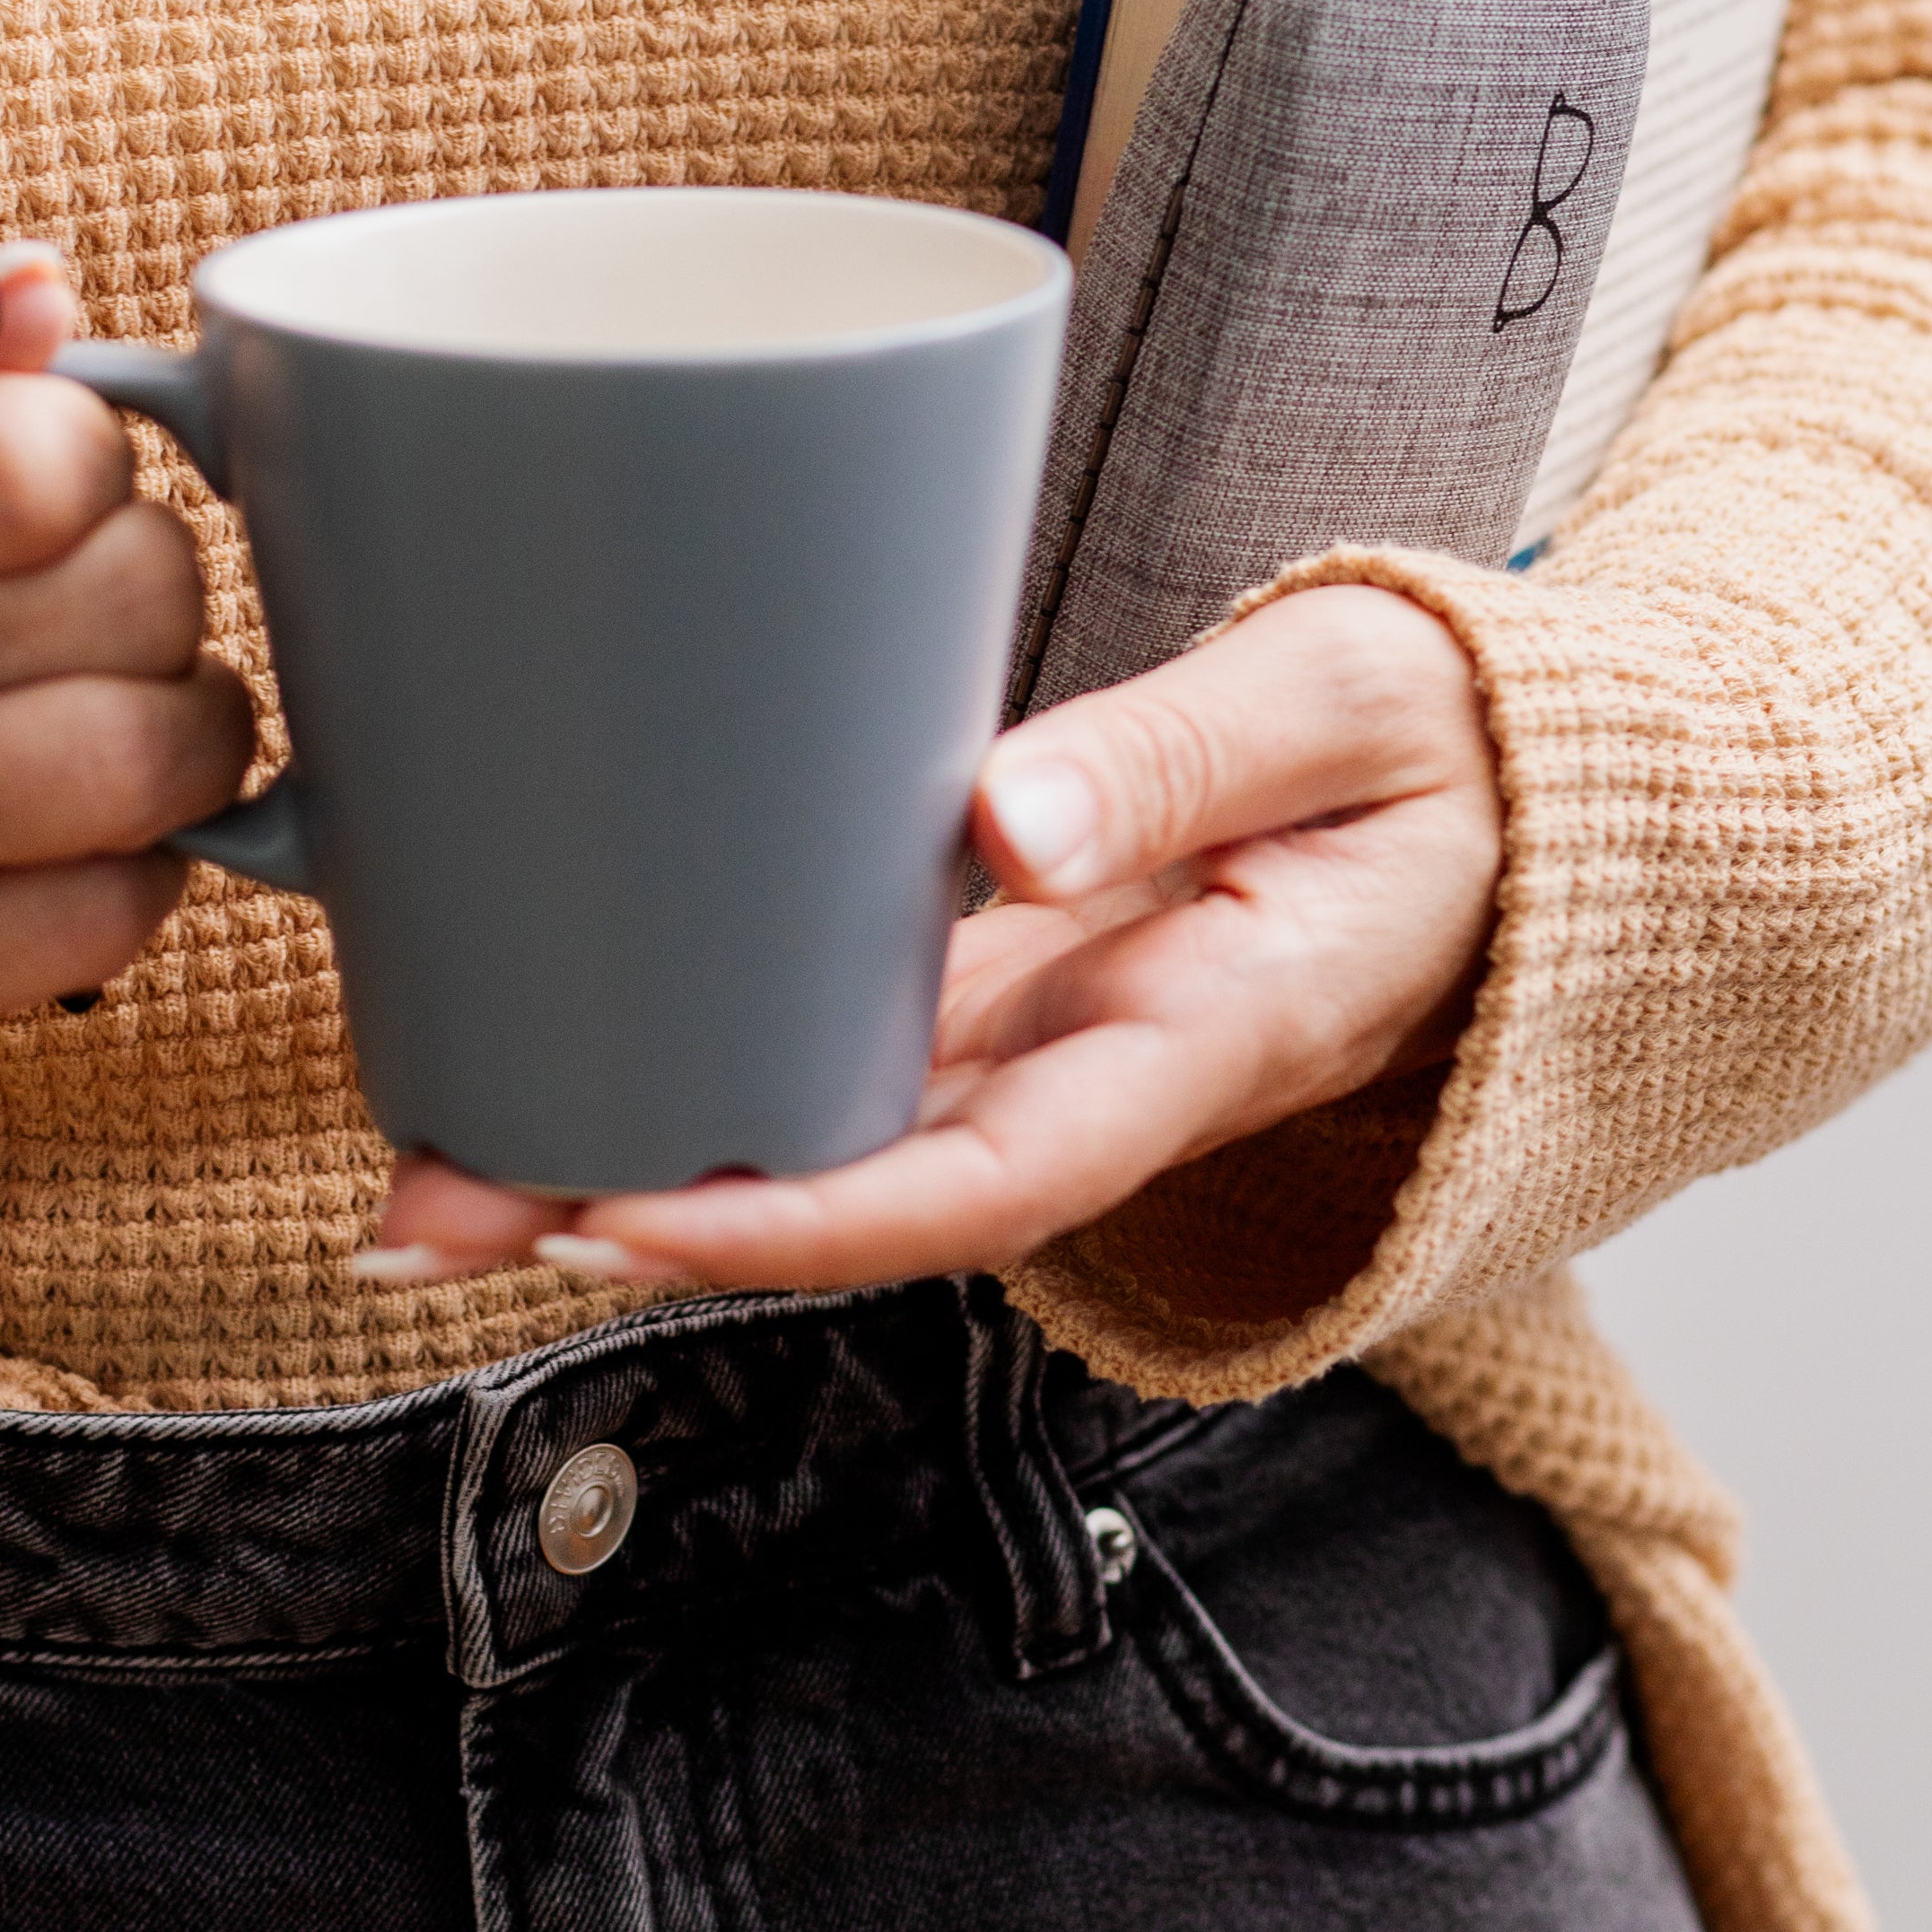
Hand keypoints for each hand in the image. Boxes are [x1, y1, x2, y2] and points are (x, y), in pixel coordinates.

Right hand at [0, 247, 256, 1080]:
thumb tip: (46, 291)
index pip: (37, 460)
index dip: (91, 466)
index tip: (59, 491)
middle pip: (123, 602)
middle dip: (153, 591)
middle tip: (107, 604)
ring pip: (135, 762)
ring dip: (188, 731)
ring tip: (147, 711)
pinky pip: (101, 912)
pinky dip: (139, 864)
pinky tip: (85, 831)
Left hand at [362, 585, 1503, 1298]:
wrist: (1517, 795)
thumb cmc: (1455, 745)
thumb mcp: (1350, 706)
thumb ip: (1187, 756)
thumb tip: (1005, 821)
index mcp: (1207, 1037)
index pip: (987, 1182)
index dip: (801, 1224)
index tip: (624, 1215)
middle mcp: (1102, 1071)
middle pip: (851, 1189)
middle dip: (633, 1218)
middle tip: (413, 1212)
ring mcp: (1043, 1033)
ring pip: (820, 1127)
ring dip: (626, 1154)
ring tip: (418, 1154)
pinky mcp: (1003, 972)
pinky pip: (841, 1038)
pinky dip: (698, 1051)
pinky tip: (556, 1031)